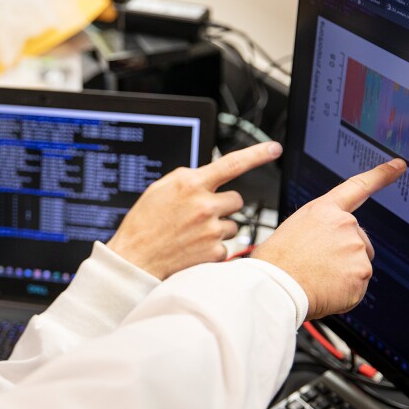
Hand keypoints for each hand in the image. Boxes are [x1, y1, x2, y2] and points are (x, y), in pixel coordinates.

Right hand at [107, 141, 282, 279]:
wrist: (134, 260)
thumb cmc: (143, 225)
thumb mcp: (159, 190)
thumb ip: (186, 180)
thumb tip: (206, 175)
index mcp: (190, 184)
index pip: (232, 163)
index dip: (257, 154)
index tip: (273, 148)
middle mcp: (204, 205)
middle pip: (236, 199)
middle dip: (224, 205)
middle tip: (202, 214)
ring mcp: (211, 229)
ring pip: (233, 224)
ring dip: (219, 227)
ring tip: (192, 234)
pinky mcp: (214, 251)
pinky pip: (226, 245)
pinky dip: (213, 247)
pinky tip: (192, 248)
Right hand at [252, 158, 405, 319]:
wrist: (274, 288)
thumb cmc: (275, 263)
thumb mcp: (290, 232)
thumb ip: (318, 231)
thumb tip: (325, 246)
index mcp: (323, 211)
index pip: (358, 186)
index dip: (381, 174)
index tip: (399, 166)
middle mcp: (345, 225)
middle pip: (358, 240)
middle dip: (344, 254)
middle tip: (317, 265)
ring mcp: (356, 249)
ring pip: (358, 264)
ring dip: (343, 274)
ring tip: (316, 279)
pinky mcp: (362, 273)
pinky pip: (358, 285)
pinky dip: (345, 292)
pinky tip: (325, 290)